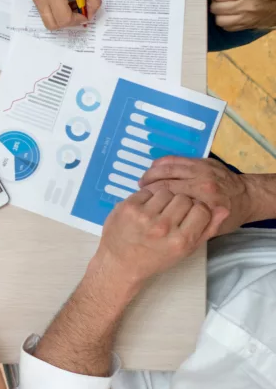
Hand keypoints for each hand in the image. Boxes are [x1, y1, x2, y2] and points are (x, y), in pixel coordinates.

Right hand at [29, 0, 100, 29]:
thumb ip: (92, 0)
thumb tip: (90, 14)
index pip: (64, 19)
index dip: (77, 20)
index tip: (85, 12)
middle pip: (52, 25)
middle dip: (67, 22)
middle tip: (78, 11)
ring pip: (47, 18)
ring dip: (61, 16)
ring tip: (71, 2)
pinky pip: (43, 9)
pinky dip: (55, 9)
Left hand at [90, 189, 223, 291]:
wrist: (120, 263)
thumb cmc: (155, 258)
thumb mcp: (185, 250)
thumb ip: (207, 229)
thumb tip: (224, 208)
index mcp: (181, 240)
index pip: (202, 209)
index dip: (197, 210)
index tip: (189, 216)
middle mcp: (163, 227)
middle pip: (185, 198)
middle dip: (181, 204)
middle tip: (171, 215)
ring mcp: (143, 215)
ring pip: (167, 191)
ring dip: (164, 199)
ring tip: (158, 213)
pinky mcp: (127, 207)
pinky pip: (147, 190)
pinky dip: (148, 198)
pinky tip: (144, 210)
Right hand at [140, 156, 256, 235]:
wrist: (249, 196)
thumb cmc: (230, 215)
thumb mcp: (214, 229)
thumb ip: (193, 227)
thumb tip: (166, 220)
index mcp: (204, 200)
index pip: (169, 198)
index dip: (152, 201)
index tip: (143, 206)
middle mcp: (202, 182)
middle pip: (165, 182)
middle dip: (148, 187)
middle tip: (139, 193)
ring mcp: (202, 169)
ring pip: (167, 167)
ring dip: (151, 174)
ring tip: (143, 181)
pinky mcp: (203, 161)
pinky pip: (176, 159)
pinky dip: (161, 163)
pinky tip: (153, 170)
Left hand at [210, 0, 275, 31]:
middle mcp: (244, 7)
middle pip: (216, 8)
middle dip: (216, 3)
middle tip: (221, 0)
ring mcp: (243, 20)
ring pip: (219, 20)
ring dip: (219, 14)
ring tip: (224, 9)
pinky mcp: (242, 28)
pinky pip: (225, 27)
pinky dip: (225, 22)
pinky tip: (229, 16)